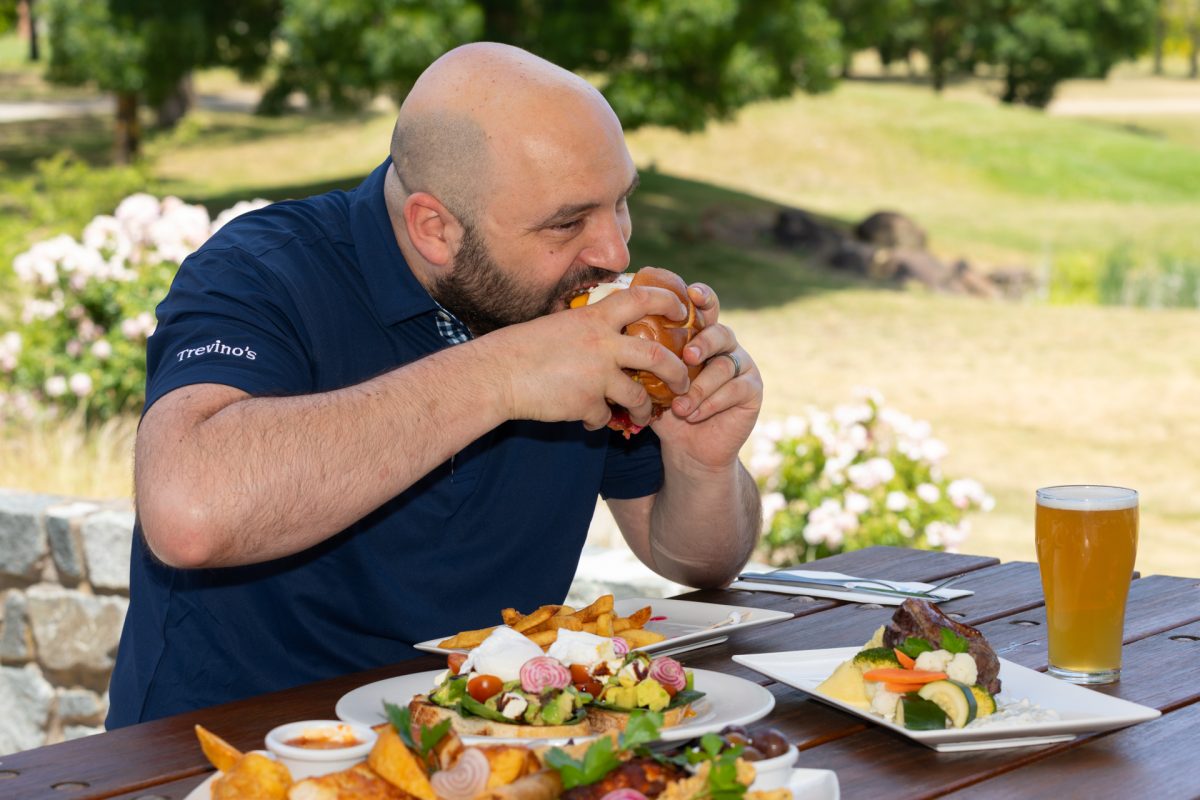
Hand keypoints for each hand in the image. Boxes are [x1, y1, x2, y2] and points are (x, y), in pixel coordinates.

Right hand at [487, 284, 691, 429]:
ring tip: (646, 415)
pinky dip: (602, 420)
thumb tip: (609, 332)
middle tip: (684, 381)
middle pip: (657, 355)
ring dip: (646, 409)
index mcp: (594, 318)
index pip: (642, 299)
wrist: (497, 374)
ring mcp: (596, 376)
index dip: (667, 301)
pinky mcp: (586, 403)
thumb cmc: (522, 347)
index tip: (681, 310)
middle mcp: (602, 345)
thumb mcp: (560, 324)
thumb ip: (589, 328)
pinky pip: (605, 416)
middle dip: (677, 372)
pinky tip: (591, 419)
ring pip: (639, 396)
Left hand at [652, 282, 762, 468]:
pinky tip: (694, 414)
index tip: (691, 292)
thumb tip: (626, 340)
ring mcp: (742, 366)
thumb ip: (650, 362)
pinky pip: (736, 388)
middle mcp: (724, 347)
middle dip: (704, 342)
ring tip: (681, 407)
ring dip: (700, 386)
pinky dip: (712, 401)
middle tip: (688, 356)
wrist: (688, 449)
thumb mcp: (654, 384)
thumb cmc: (668, 411)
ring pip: (725, 364)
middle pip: (720, 332)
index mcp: (701, 338)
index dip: (703, 297)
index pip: (705, 310)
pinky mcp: (753, 389)